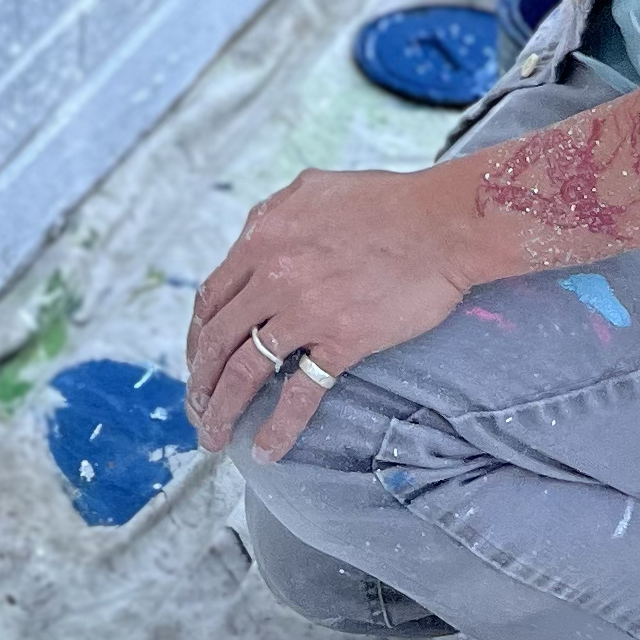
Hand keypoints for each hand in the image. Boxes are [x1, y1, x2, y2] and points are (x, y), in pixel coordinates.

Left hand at [185, 165, 481, 460]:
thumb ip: (274, 214)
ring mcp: (306, 310)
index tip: (197, 358)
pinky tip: (267, 449)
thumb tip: (253, 238)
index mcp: (262, 238)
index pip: (212, 297)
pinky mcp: (343, 340)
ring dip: (221, 409)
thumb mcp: (313, 190)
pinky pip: (301, 393)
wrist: (444, 223)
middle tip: (195, 407)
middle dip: (200, 379)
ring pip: (245, 370)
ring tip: (212, 437)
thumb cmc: (389, 201)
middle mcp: (274, 275)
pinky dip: (278, 426)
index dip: (199, 334)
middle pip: (218, 338)